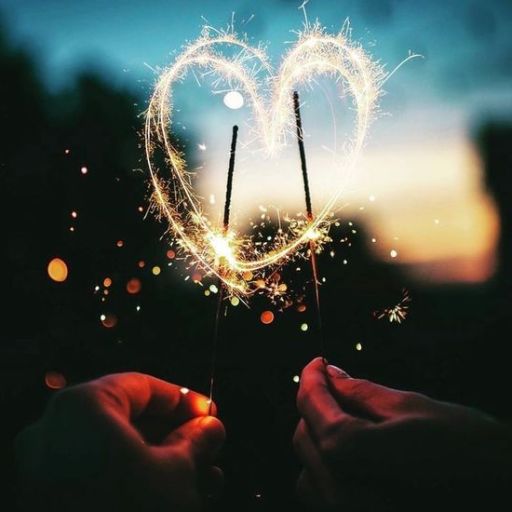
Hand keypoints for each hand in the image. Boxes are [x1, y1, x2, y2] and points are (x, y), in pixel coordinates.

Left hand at [15, 373, 224, 511]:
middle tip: (208, 445)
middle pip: (130, 419)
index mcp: (82, 407)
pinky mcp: (49, 497)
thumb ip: (195, 440)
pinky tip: (173, 490)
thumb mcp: (177, 473)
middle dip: (176, 434)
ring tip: (202, 473)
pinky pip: (99, 473)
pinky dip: (135, 476)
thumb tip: (210, 428)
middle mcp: (56, 431)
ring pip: (117, 448)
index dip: (183, 399)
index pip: (142, 386)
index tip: (209, 413)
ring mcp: (47, 467)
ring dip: (162, 459)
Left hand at [294, 358, 510, 510]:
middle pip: (303, 437)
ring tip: (351, 421)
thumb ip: (360, 392)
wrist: (504, 495)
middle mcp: (339, 493)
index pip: (311, 405)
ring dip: (321, 439)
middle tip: (339, 386)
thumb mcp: (409, 408)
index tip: (318, 362)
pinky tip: (359, 455)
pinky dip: (332, 469)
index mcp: (349, 454)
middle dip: (316, 406)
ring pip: (309, 469)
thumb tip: (331, 374)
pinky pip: (326, 494)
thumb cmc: (467, 449)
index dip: (312, 377)